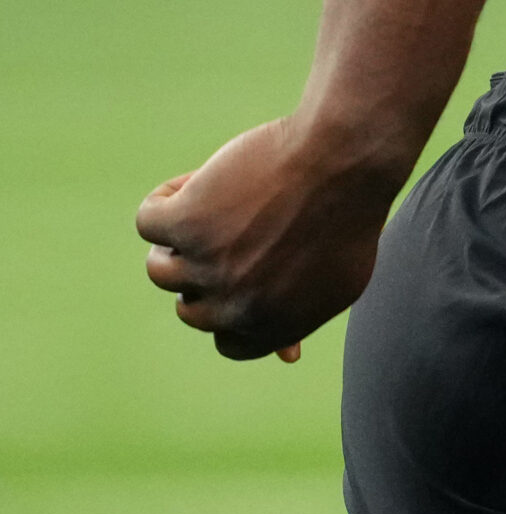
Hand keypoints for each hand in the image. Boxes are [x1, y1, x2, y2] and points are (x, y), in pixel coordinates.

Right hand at [136, 117, 398, 360]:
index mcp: (274, 327)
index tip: (243, 268)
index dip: (230, 305)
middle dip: (208, 267)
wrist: (346, 158)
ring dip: (182, 236)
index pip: (228, 342)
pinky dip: (168, 195)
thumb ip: (303, 317)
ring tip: (218, 203)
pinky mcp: (185, 224)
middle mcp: (236, 307)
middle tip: (242, 225)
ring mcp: (208, 267)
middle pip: (189, 304)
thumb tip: (287, 355)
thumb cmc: (348, 212)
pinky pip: (149, 220)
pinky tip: (202, 179)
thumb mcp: (339, 280)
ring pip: (160, 267)